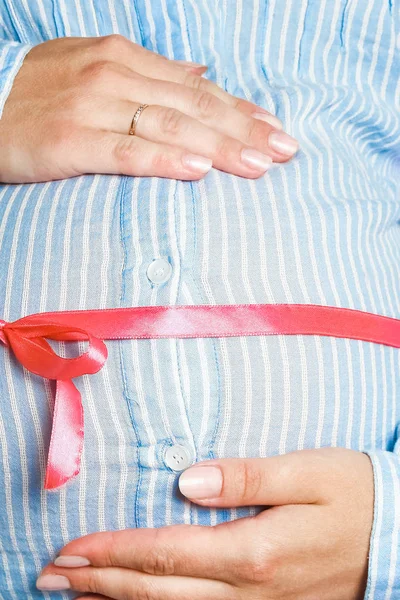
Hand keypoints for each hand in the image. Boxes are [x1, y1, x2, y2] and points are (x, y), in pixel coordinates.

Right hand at [0, 34, 297, 183]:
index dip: (241, 111)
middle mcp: (115, 76)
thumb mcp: (96, 67)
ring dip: (219, 145)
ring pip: (170, 126)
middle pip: (194, 107)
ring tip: (259, 165)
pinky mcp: (72, 139)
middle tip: (285, 152)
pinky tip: (198, 170)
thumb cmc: (40, 92)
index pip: (198, 89)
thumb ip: (151, 75)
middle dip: (244, 130)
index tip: (277, 130)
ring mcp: (93, 105)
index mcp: (125, 59)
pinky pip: (126, 150)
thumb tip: (200, 76)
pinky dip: (165, 159)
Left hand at [37, 447, 373, 599]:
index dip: (115, 551)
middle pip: (159, 592)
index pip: (167, 553)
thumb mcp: (306, 471)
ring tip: (75, 592)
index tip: (73, 547)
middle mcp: (249, 591)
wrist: (396, 535)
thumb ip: (246, 476)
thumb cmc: (352, 493)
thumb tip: (188, 481)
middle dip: (100, 583)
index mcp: (255, 552)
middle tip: (51, 575)